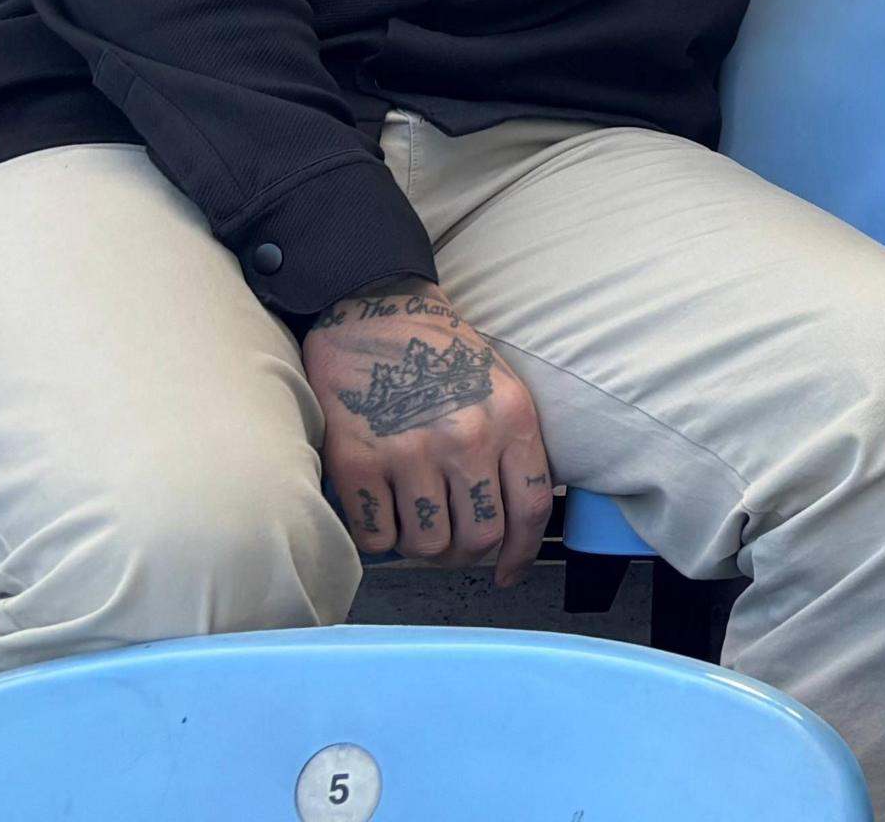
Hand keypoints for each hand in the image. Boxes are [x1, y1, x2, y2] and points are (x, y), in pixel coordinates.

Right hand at [302, 280, 555, 583]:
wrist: (373, 314)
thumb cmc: (439, 356)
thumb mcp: (501, 389)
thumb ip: (514, 447)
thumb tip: (515, 524)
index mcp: (511, 418)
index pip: (528, 509)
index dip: (519, 552)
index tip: (507, 570)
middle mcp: (465, 437)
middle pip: (479, 537)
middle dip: (467, 553)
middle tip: (451, 541)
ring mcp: (408, 451)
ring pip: (428, 546)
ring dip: (422, 546)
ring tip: (415, 519)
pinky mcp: (356, 461)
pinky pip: (377, 537)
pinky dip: (381, 538)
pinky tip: (383, 512)